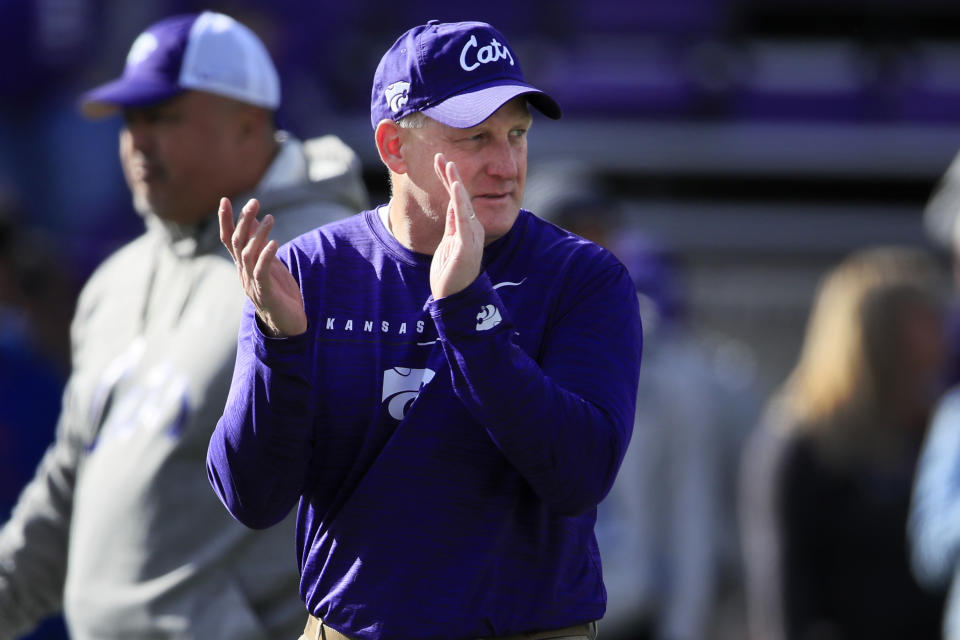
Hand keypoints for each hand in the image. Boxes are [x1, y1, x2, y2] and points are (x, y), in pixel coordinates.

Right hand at [219, 197, 306, 336]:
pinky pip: (262, 272)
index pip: (229, 240)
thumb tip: (254, 220)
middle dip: (243, 221)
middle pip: (237, 243)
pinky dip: (267, 256)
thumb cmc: (279, 293)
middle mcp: (243, 273)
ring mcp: (253, 283)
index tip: (224, 200)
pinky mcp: (266, 293)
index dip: (225, 220)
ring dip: (258, 234)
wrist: (288, 325)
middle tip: (254, 202)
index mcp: (243, 266)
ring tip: (270, 218)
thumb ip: (260, 245)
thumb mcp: (270, 264)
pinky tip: (274, 243)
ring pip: (248, 254)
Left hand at [429, 153, 484, 298]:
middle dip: (450, 175)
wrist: (456, 299)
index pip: (456, 198)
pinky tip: (456, 188)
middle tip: (441, 155)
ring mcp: (470, 237)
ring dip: (455, 183)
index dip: (449, 179)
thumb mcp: (448, 242)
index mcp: (466, 228)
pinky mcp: (466, 246)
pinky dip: (460, 202)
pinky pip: (464, 220)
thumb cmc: (451, 273)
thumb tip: (452, 203)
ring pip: (463, 204)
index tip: (441, 160)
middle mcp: (471, 229)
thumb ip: (452, 224)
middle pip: (460, 196)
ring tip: (449, 165)